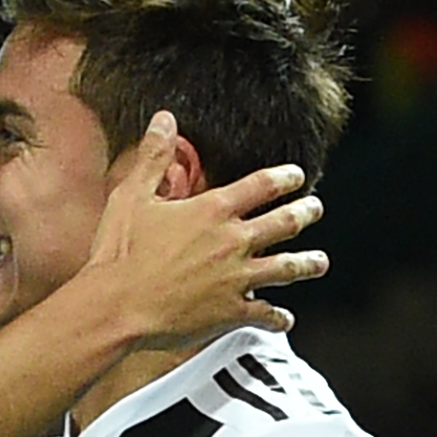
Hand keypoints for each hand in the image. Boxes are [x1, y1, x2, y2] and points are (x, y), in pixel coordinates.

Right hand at [80, 112, 326, 340]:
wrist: (116, 307)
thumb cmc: (119, 253)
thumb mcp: (132, 196)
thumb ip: (153, 156)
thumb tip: (164, 118)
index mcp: (212, 210)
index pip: (261, 185)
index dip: (284, 177)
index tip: (297, 175)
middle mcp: (232, 241)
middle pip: (283, 223)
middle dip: (305, 213)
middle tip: (316, 209)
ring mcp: (236, 278)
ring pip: (286, 268)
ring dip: (307, 264)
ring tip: (320, 262)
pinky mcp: (230, 312)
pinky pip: (264, 314)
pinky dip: (278, 317)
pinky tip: (285, 318)